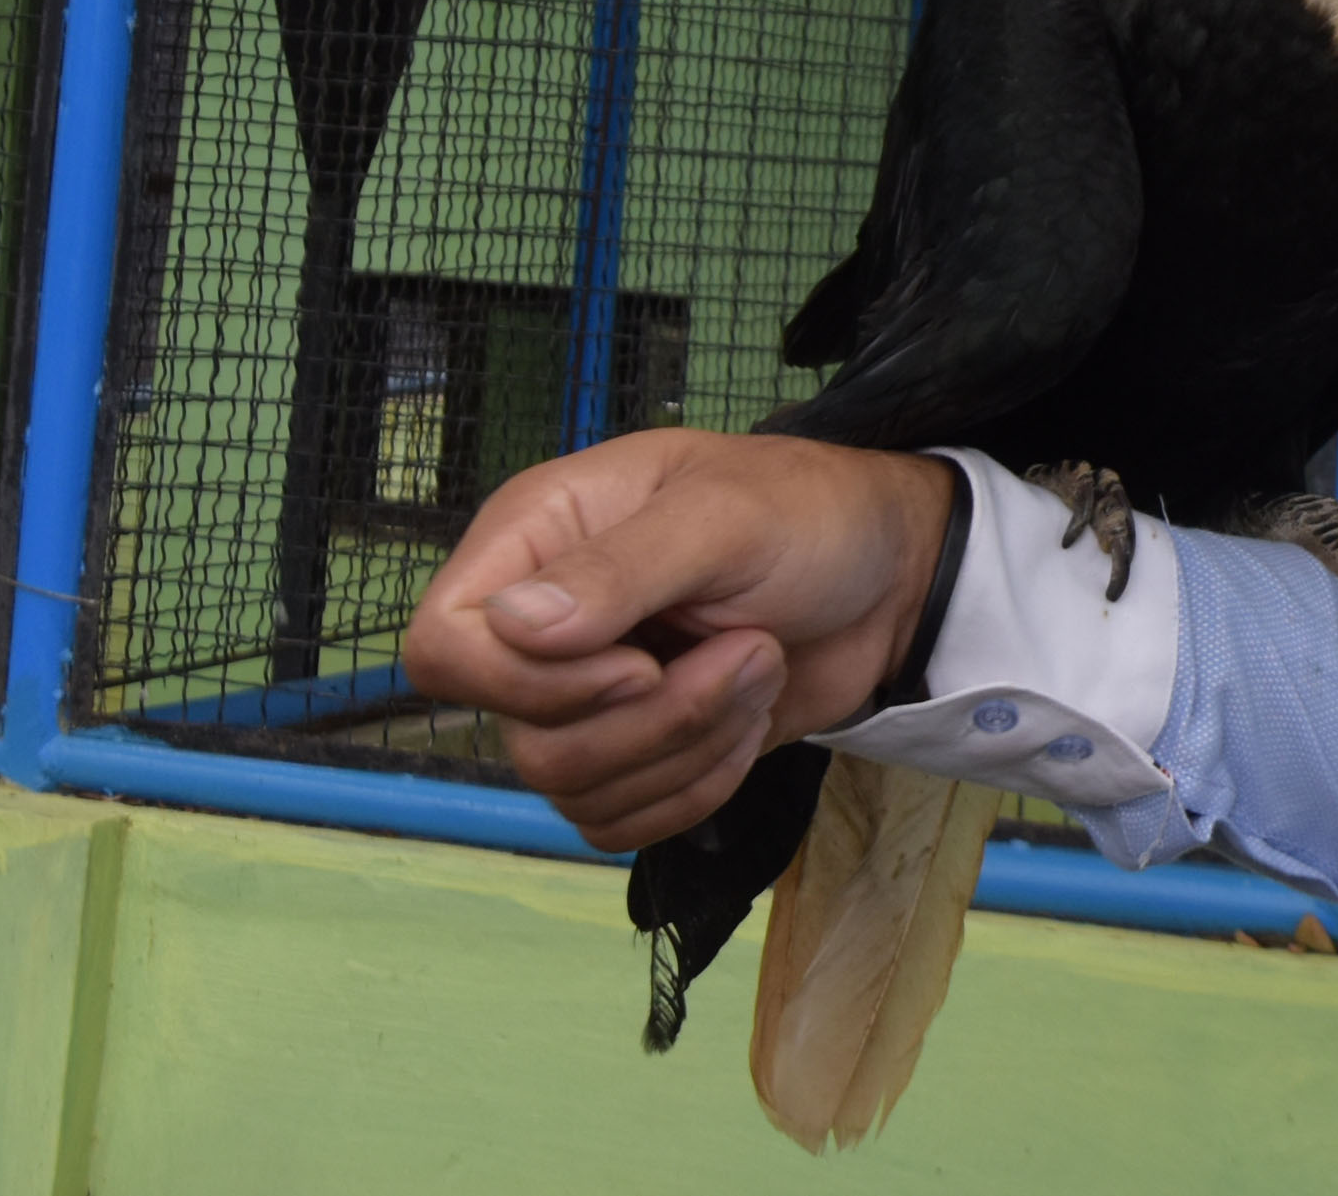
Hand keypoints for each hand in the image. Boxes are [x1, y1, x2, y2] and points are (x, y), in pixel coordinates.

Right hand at [401, 428, 957, 850]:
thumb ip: (621, 570)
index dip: (527, 683)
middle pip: (522, 738)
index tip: (638, 663)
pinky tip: (749, 722)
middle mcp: (542, 625)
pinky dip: (697, 788)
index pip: (444, 646)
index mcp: (537, 538)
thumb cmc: (812, 515)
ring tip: (759, 666)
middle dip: (654, 718)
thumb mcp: (726, 518)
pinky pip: (618, 822)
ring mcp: (583, 697)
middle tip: (747, 649)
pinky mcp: (633, 753)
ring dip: (691, 744)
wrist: (893, 578)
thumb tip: (513, 625)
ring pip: (573, 790)